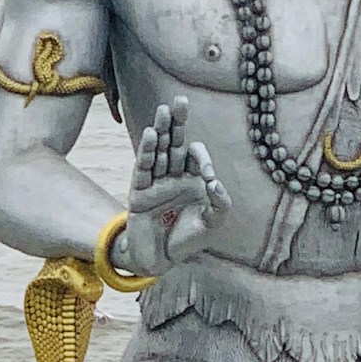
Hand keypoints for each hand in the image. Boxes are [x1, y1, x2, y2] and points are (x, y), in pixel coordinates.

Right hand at [119, 96, 229, 276]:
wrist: (162, 260)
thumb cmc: (187, 240)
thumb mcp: (212, 223)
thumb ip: (220, 204)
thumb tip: (215, 183)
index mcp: (191, 179)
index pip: (194, 156)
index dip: (202, 160)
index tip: (208, 179)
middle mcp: (173, 176)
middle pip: (174, 143)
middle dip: (177, 123)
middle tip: (180, 100)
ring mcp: (155, 183)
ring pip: (158, 151)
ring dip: (160, 131)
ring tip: (163, 110)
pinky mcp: (140, 193)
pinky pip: (143, 168)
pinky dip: (146, 152)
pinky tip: (149, 135)